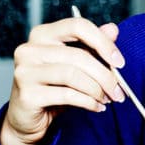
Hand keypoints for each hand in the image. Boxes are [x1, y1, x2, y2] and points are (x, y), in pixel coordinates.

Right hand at [0, 16, 125, 144]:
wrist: (26, 119)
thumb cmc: (53, 88)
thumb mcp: (75, 64)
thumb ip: (93, 45)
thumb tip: (113, 29)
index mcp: (42, 34)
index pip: (77, 26)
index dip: (103, 42)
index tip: (120, 61)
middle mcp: (29, 49)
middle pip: (79, 55)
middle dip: (105, 75)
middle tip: (119, 90)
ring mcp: (25, 72)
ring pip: (73, 75)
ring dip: (97, 89)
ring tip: (108, 98)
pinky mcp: (27, 95)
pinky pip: (67, 95)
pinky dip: (88, 102)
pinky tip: (97, 106)